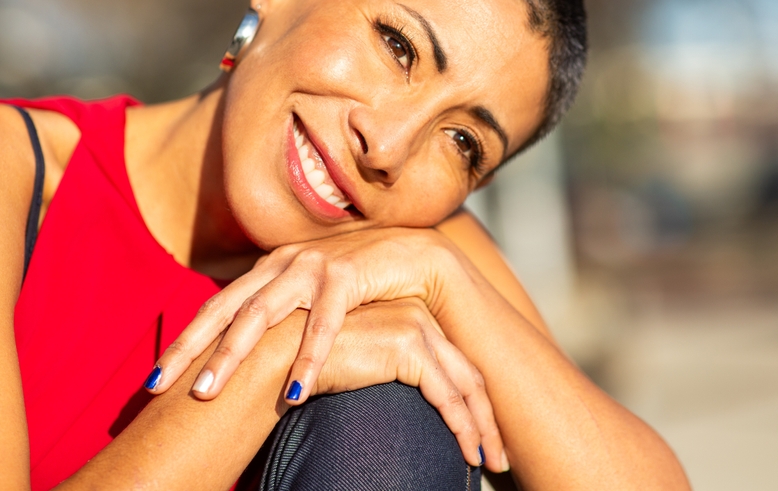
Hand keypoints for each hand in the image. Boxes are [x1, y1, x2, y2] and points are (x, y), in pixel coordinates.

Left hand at [149, 227, 466, 400]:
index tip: (153, 380)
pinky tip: (294, 390)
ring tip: (206, 392)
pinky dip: (307, 357)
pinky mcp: (347, 275)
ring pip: (260, 314)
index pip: (216, 308)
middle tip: (159, 387)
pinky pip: (323, 323)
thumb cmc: (361, 285)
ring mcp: (312, 266)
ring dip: (231, 354)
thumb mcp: (310, 301)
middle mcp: (282, 263)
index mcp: (269, 270)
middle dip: (189, 349)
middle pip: (225, 310)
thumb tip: (245, 358)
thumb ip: (281, 320)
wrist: (413, 254)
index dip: (184, 342)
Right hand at [309, 298, 504, 469]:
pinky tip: (470, 453)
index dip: (470, 404)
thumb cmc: (306, 368)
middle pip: (466, 374)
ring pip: (464, 385)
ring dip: (481, 429)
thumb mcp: (358, 365)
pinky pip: (447, 395)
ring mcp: (415, 328)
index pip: (452, 365)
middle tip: (499, 456)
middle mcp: (417, 316)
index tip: (481, 438)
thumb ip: (383, 372)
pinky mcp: (407, 347)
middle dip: (486, 419)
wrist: (278, 356)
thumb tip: (405, 405)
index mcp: (408, 316)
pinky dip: (463, 427)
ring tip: (490, 462)